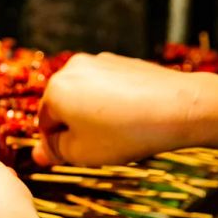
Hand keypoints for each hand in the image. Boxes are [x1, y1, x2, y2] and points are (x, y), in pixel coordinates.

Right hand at [33, 52, 217, 166]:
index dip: (56, 143)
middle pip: (63, 105)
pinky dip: (112, 101)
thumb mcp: (83, 153)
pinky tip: (131, 116)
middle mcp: (71, 69)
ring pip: (85, 94)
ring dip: (92, 113)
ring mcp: (97, 62)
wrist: (179, 107)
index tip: (74, 155)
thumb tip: (37, 154)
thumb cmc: (126, 132)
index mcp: (54, 90)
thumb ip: (54, 152)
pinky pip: (106, 85)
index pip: (44, 123)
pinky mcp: (120, 61)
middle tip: (98, 146)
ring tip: (118, 132)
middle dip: (74, 125)